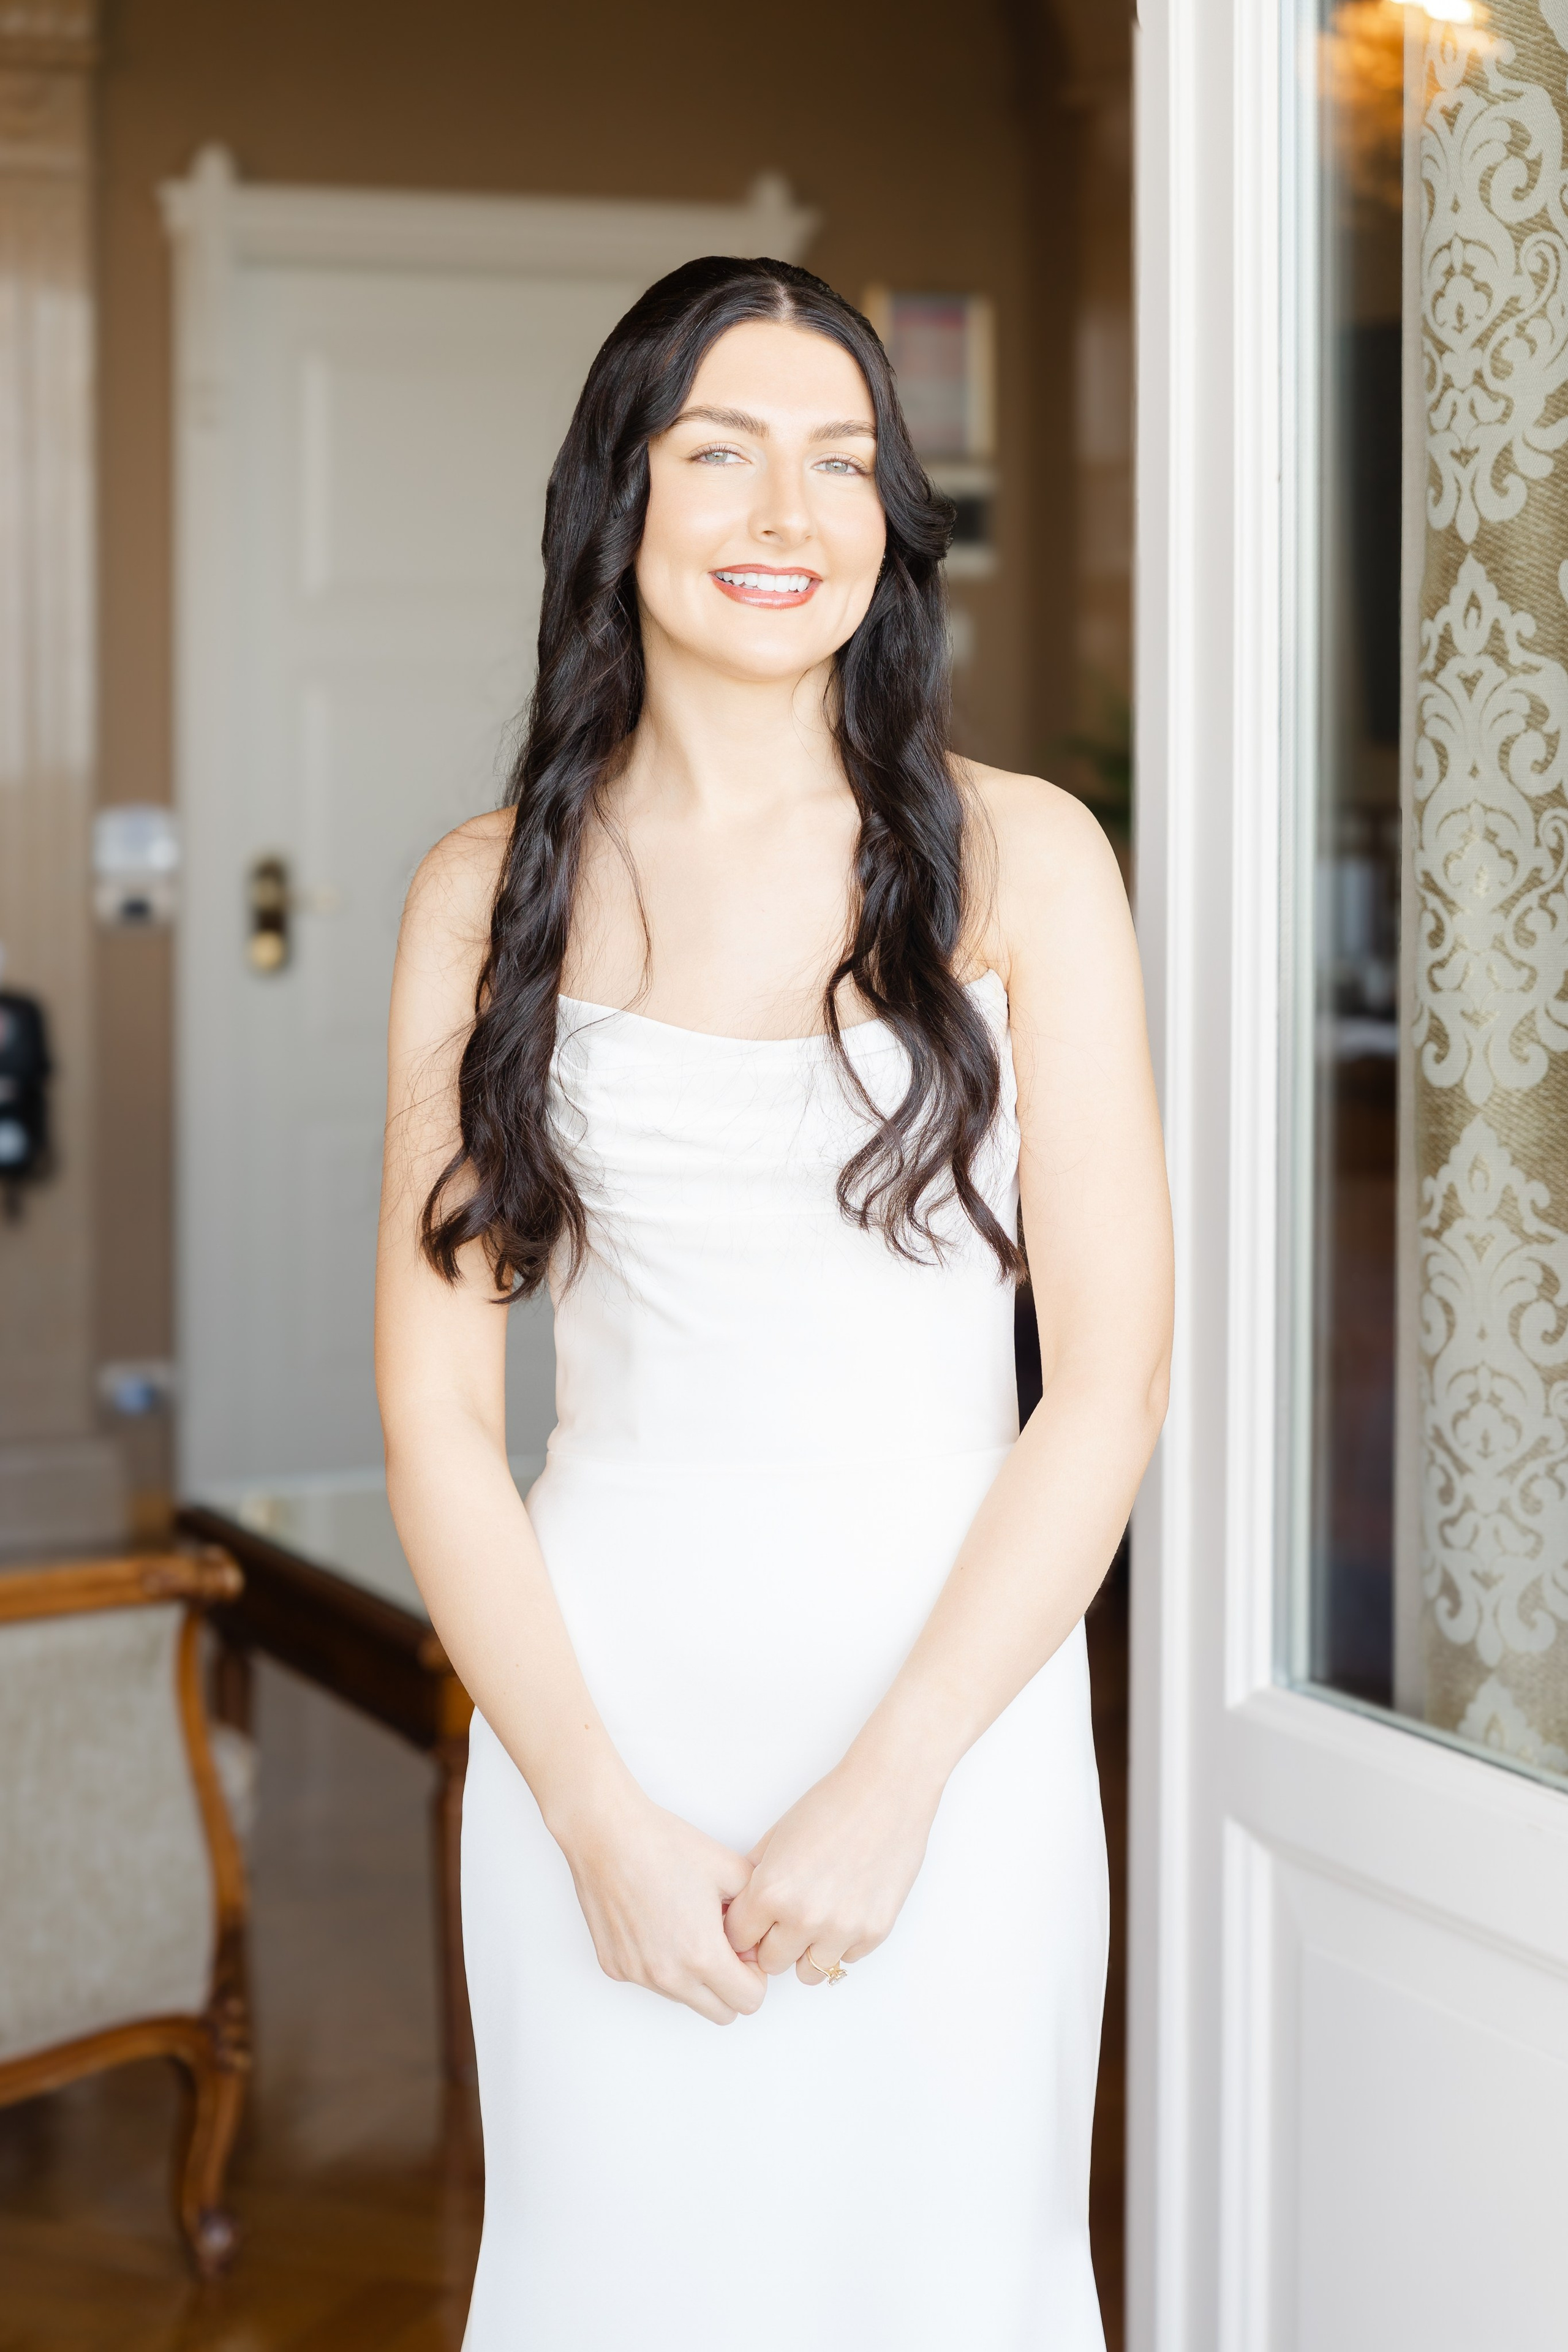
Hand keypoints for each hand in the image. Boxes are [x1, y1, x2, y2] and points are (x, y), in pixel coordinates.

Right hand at [555, 1782, 767, 2025]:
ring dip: (696, 1976)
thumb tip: (755, 1941)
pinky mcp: (615, 1967)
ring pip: (686, 1999)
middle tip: (725, 1943)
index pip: (749, 2002)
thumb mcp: (731, 1869)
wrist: (607, 1833)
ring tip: (689, 1925)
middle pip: (721, 2014)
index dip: (756, 1975)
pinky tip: (659, 1923)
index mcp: (702, 1955)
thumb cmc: (665, 1845)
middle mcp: (668, 1976)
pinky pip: (653, 1982)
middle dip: (731, 1984)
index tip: (746, 1949)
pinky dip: (664, 1964)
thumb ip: (757, 1914)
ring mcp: (637, 1975)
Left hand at [722, 1754, 941, 1984]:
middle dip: (772, 1943)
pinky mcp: (874, 1932)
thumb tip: (738, 1912)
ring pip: (808, 1973)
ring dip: (807, 1950)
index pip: (738, 1939)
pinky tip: (845, 1907)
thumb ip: (754, 1879)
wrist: (887, 1791)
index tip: (753, 1921)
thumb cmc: (832, 1805)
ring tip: (816, 1918)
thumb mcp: (776, 1837)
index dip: (744, 1928)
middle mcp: (804, 1918)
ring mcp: (842, 1929)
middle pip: (770, 1963)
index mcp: (773, 1891)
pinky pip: (846, 1959)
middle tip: (784, 1919)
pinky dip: (842, 1942)